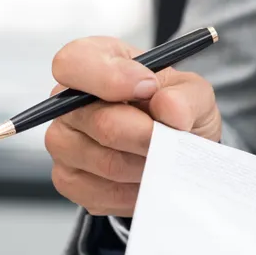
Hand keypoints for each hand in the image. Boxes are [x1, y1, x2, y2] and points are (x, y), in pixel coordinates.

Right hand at [44, 36, 221, 215]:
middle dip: (147, 135)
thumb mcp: (192, 93)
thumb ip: (185, 96)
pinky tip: (148, 177)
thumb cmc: (173, 110)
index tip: (148, 88)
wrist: (174, 149)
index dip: (109, 78)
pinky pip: (101, 192)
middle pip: (101, 122)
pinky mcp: (68, 179)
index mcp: (92, 62)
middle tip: (171, 139)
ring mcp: (63, 142)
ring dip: (146, 165)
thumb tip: (169, 109)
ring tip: (163, 158)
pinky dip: (135, 190)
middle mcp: (68, 102)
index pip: (72, 63)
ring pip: (107, 162)